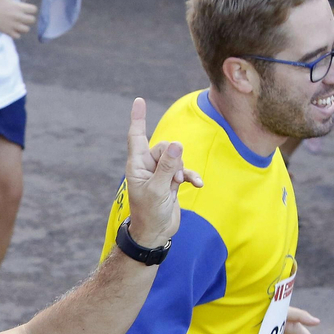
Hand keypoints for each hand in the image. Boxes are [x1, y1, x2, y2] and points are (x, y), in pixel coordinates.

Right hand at [0, 0, 35, 37]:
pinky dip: (17, 33)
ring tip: (20, 24)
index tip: (28, 9)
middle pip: (32, 20)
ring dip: (24, 26)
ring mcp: (13, 25)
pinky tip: (13, 29)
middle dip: (30, 18)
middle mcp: (18, 17)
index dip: (32, 9)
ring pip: (26, 29)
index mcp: (19, 7)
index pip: (34, 10)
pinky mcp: (7, 32)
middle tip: (24, 17)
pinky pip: (17, 36)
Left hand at [122, 97, 200, 247]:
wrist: (155, 233)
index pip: (136, 136)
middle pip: (164, 146)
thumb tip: (176, 144)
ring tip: (180, 183)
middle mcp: (147, 166)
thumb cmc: (150, 213)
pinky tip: (197, 184)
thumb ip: (168, 167)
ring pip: (176, 157)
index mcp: (137, 165)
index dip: (138, 118)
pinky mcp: (171, 181)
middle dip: (174, 158)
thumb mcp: (158, 189)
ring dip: (183, 169)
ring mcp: (160, 173)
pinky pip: (184, 170)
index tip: (138, 100)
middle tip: (173, 177)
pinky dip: (191, 176)